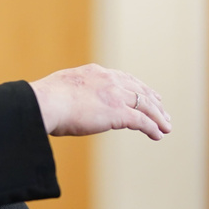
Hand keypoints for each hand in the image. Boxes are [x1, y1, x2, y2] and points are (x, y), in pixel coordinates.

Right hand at [29, 64, 170, 139]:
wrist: (44, 103)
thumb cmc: (43, 101)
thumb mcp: (59, 89)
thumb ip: (70, 94)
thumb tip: (64, 104)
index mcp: (95, 73)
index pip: (123, 78)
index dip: (137, 87)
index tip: (145, 94)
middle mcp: (110, 80)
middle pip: (139, 90)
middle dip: (153, 102)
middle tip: (162, 112)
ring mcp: (116, 96)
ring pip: (146, 106)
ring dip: (158, 117)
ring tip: (165, 127)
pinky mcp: (118, 113)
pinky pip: (142, 121)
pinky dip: (152, 128)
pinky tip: (158, 135)